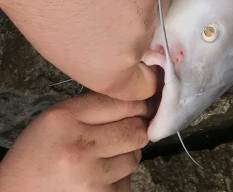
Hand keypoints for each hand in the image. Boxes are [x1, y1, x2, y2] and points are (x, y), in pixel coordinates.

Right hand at [0, 93, 148, 191]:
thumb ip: (93, 106)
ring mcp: (90, 178)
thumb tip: (141, 100)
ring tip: (102, 158)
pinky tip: (97, 178)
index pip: (123, 102)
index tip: (142, 107)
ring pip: (134, 157)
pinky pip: (126, 182)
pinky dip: (118, 179)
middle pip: (136, 130)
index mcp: (65, 119)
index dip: (139, 104)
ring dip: (126, 156)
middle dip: (135, 130)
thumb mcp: (57, 118)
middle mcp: (78, 147)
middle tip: (122, 134)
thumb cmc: (38, 153)